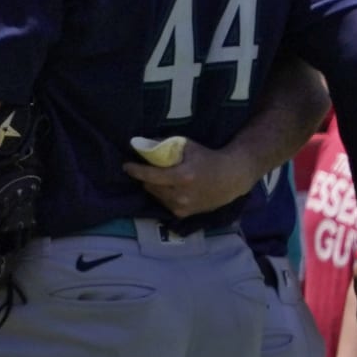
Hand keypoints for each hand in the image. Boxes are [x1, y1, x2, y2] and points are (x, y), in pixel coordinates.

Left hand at [122, 138, 257, 217]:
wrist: (230, 179)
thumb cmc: (208, 158)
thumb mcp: (188, 146)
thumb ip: (165, 144)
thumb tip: (143, 143)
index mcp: (182, 176)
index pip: (151, 175)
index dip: (136, 170)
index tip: (126, 165)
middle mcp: (180, 195)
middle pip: (150, 186)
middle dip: (145, 177)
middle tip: (146, 168)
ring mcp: (182, 207)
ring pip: (155, 196)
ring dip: (153, 186)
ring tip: (159, 177)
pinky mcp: (183, 214)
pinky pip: (164, 203)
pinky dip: (162, 195)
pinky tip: (170, 187)